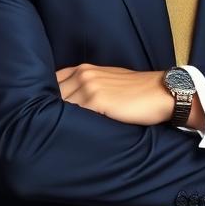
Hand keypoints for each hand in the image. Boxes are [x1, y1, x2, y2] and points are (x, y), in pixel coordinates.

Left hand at [54, 64, 174, 125]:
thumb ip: (87, 85)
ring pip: (60, 106)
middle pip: (52, 95)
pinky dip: (68, 125)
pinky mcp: (97, 101)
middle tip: (43, 128)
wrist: (162, 92)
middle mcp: (83, 75)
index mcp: (84, 69)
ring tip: (51, 136)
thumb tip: (68, 102)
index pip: (52, 82)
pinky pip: (74, 115)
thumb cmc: (137, 90)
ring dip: (55, 121)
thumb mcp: (108, 80)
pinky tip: (68, 136)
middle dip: (46, 111)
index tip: (42, 112)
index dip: (45, 98)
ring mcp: (89, 87)